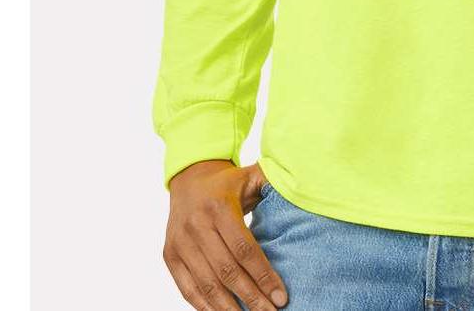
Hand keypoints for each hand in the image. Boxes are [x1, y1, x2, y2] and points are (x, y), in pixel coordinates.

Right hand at [162, 159, 288, 309]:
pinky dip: (205, 307)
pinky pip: (188, 289)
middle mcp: (197, 225)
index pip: (244, 249)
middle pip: (227, 271)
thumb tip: (304, 192)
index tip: (280, 297)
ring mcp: (180, 243)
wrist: (189, 179)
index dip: (263, 275)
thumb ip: (273, 183)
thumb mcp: (251, 176)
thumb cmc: (228, 183)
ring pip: (207, 285)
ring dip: (229, 308)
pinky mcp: (169, 256)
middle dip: (251, 297)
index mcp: (219, 207)